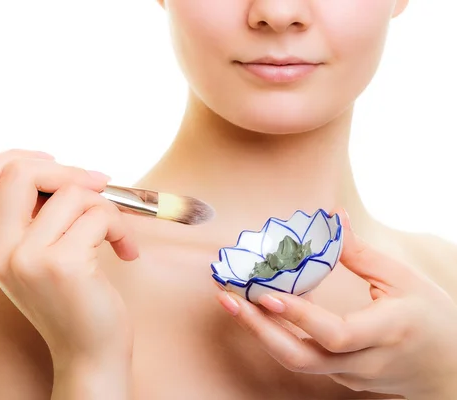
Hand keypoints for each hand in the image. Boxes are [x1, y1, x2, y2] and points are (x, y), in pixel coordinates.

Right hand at [0, 149, 138, 361]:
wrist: (89, 352)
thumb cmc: (73, 299)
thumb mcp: (40, 255)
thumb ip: (36, 215)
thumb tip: (65, 169)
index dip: (17, 157)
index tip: (55, 163)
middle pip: (19, 172)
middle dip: (67, 170)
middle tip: (99, 184)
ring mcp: (26, 258)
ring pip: (72, 193)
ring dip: (106, 208)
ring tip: (115, 235)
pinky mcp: (62, 264)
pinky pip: (99, 215)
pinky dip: (121, 228)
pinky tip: (125, 251)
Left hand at [216, 209, 456, 398]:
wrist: (450, 367)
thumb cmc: (432, 318)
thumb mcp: (405, 279)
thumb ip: (362, 253)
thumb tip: (332, 217)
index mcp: (388, 332)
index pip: (336, 334)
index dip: (300, 315)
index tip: (266, 293)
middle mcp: (365, 361)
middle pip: (303, 358)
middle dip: (259, 330)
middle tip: (228, 300)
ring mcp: (351, 375)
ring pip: (297, 361)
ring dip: (261, 332)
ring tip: (231, 302)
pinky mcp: (341, 377)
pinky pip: (304, 357)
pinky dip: (279, 334)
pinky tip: (260, 310)